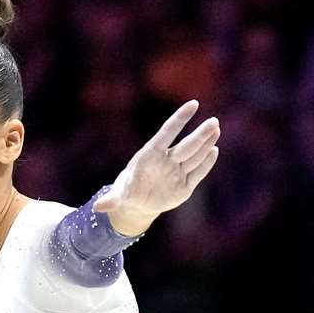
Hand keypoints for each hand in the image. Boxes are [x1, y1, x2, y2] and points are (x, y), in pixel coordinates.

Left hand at [93, 100, 220, 231]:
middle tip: (213, 121)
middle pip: (185, 146)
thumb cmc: (127, 192)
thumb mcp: (117, 197)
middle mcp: (166, 161)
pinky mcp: (185, 186)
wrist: (138, 204)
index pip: (167, 134)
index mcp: (149, 157)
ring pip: (194, 156)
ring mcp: (177, 172)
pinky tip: (214, 151)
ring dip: (206, 144)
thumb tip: (98, 207)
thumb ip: (111, 200)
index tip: (193, 105)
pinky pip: (198, 173)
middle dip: (199, 135)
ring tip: (216, 129)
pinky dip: (206, 164)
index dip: (179, 120)